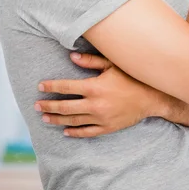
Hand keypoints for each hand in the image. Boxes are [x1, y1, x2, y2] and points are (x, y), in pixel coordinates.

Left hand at [35, 53, 163, 137]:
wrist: (152, 97)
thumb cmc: (132, 77)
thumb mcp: (112, 64)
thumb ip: (91, 61)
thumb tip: (72, 57)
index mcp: (94, 87)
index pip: (66, 87)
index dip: (51, 87)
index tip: (40, 86)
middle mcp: (95, 104)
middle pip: (65, 107)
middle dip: (49, 106)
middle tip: (36, 106)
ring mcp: (101, 118)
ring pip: (73, 121)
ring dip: (57, 119)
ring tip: (45, 118)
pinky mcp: (107, 128)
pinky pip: (87, 132)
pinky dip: (75, 132)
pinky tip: (65, 131)